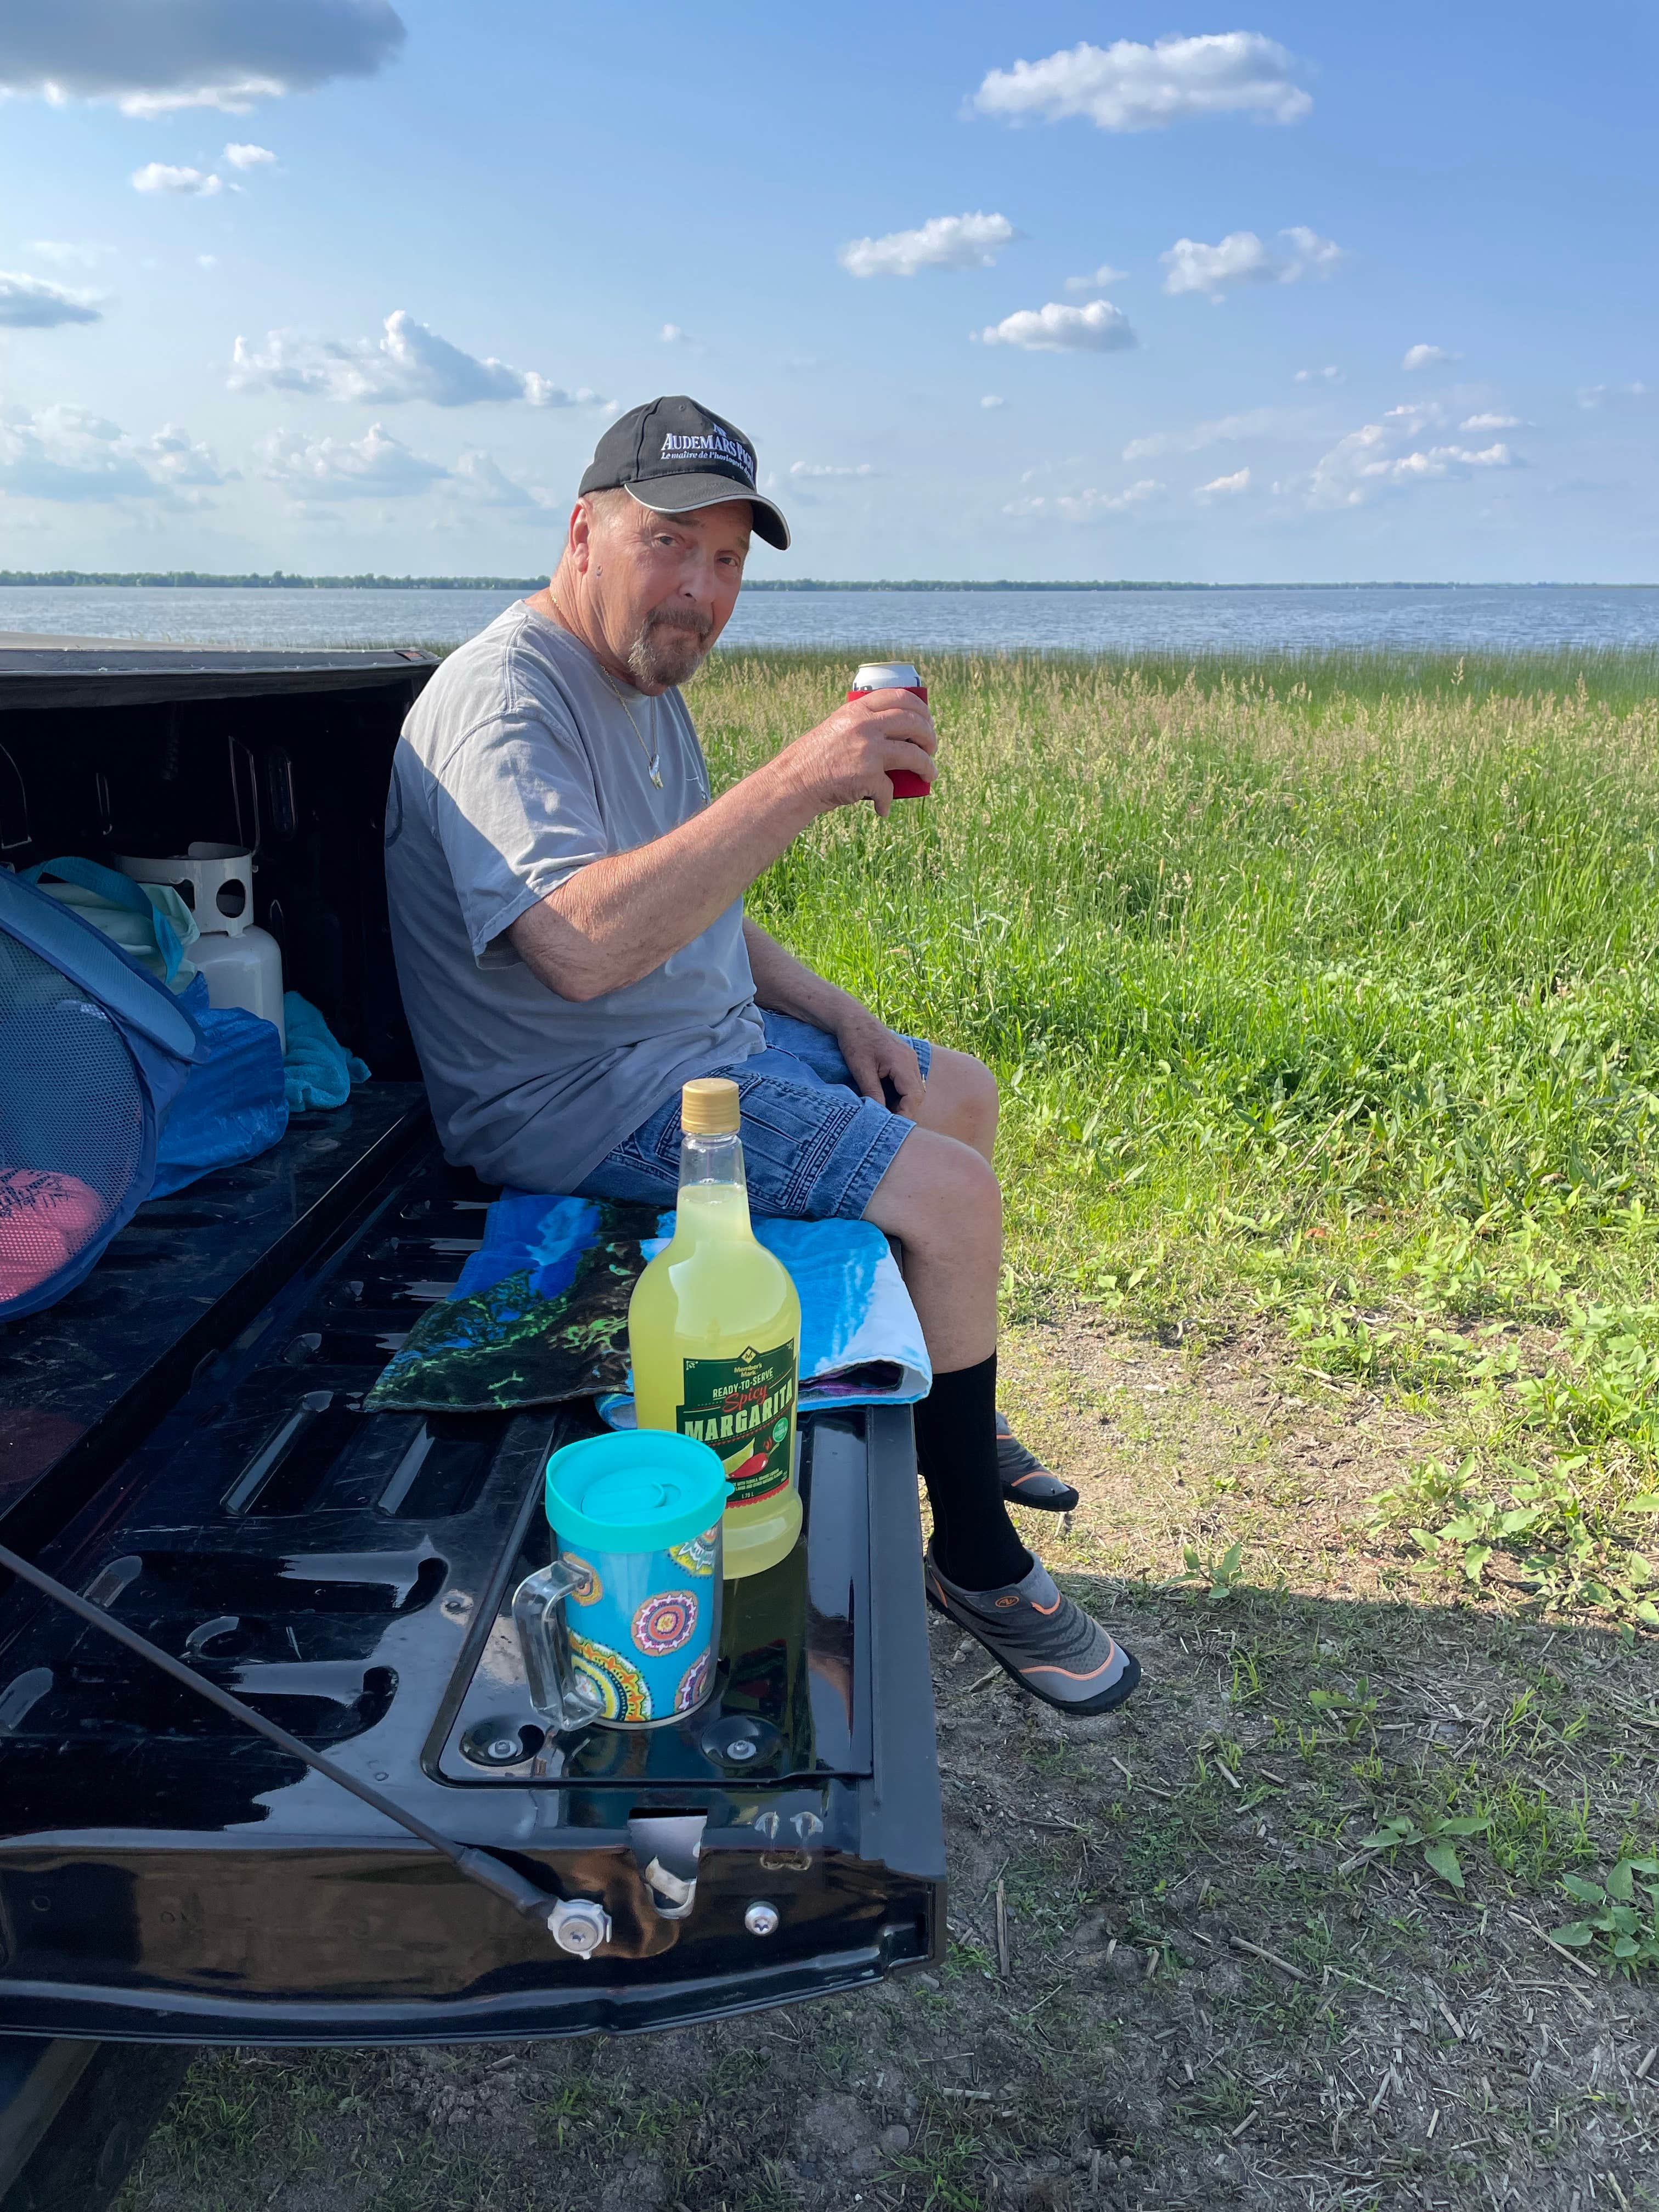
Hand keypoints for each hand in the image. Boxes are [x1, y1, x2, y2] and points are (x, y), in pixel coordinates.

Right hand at [772, 689, 937, 818]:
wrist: (794, 781)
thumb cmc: (815, 759)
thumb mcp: (838, 728)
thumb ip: (863, 724)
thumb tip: (899, 735)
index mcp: (857, 709)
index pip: (900, 696)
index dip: (920, 708)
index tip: (927, 720)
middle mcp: (865, 725)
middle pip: (913, 723)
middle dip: (930, 736)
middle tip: (932, 748)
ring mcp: (868, 749)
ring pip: (913, 755)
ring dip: (927, 767)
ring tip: (930, 775)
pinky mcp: (868, 775)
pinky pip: (890, 789)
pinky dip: (888, 803)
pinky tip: (884, 809)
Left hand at [833, 1003, 926, 1115]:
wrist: (853, 1020)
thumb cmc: (855, 1041)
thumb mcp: (861, 1069)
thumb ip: (873, 1093)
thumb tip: (880, 1116)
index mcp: (902, 1062)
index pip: (913, 1096)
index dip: (905, 1113)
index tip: (893, 1126)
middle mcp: (911, 1061)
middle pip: (917, 1094)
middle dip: (905, 1110)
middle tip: (889, 1124)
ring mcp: (909, 1059)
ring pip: (914, 1089)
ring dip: (902, 1103)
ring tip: (886, 1113)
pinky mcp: (904, 1059)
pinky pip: (908, 1081)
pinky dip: (899, 1093)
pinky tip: (885, 1100)